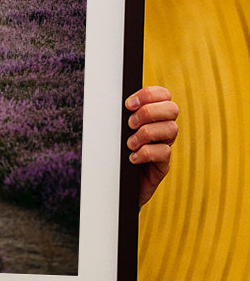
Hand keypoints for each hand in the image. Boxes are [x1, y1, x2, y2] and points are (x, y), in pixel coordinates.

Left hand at [125, 85, 178, 206]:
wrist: (114, 186)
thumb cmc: (113, 154)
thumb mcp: (115, 131)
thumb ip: (120, 116)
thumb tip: (109, 100)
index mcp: (152, 116)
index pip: (163, 95)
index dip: (149, 94)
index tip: (128, 104)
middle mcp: (162, 129)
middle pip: (172, 109)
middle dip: (149, 112)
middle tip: (130, 124)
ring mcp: (164, 146)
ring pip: (171, 129)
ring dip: (146, 133)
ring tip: (129, 144)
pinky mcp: (163, 165)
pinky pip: (164, 152)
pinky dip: (146, 153)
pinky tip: (132, 158)